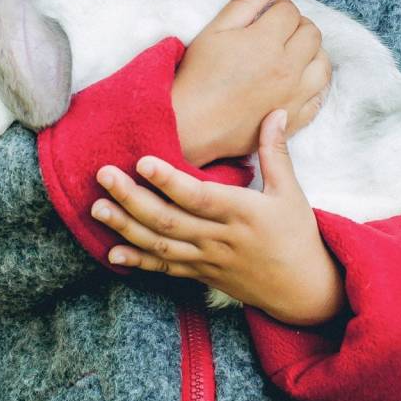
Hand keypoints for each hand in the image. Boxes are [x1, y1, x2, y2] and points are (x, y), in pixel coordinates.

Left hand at [91, 109, 348, 326]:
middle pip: (170, 220)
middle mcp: (221, 239)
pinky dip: (139, 261)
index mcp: (243, 214)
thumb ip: (275, 152)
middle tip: (104, 176)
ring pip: (161, 245)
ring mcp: (208, 260)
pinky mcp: (202, 275)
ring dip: (126, 227)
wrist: (303, 289)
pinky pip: (166, 268)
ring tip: (97, 208)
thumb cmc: (297, 235)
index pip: (199, 197)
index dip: (169, 181)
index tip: (142, 162)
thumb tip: (277, 111)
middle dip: (133, 198)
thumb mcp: (291, 192)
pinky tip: (112, 251)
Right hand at [171, 0, 331, 167]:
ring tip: (293, 53)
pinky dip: (315, 84)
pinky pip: (320, 97)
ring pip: (323, 64)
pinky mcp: (294, 119)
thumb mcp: (214, 31)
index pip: (290, 11)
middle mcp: (287, 68)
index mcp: (267, 42)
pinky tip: (300, 80)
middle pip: (312, 33)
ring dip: (312, 52)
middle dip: (297, 25)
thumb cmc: (198, 76)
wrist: (191, 125)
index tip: (266, 13)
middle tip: (278, 31)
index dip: (278, 6)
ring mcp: (295, 95)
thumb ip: (244, 3)